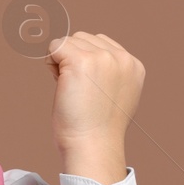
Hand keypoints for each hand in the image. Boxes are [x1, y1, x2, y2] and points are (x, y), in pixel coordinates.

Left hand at [45, 32, 142, 183]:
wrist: (93, 146)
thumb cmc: (97, 129)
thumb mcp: (116, 96)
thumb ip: (109, 74)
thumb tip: (85, 61)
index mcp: (133, 65)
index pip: (101, 44)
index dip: (86, 62)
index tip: (87, 89)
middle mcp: (121, 58)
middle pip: (83, 38)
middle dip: (73, 59)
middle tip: (76, 90)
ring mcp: (102, 58)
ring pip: (68, 41)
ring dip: (61, 61)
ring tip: (69, 88)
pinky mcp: (81, 61)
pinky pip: (55, 46)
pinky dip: (50, 62)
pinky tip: (59, 83)